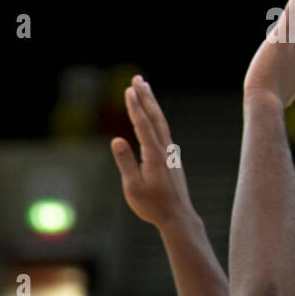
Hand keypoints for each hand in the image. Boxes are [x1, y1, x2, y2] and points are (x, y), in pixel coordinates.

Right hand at [111, 75, 192, 230]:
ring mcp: (170, 153)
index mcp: (153, 155)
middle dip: (145, 97)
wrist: (177, 216)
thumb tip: (116, 140)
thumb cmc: (153, 206)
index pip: (142, 125)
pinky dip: (157, 118)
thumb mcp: (133, 188)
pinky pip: (163, 131)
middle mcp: (164, 149)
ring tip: (145, 89)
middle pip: (155, 117)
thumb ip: (125, 162)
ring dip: (152, 104)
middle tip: (137, 78)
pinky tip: (153, 116)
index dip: (135, 107)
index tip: (128, 90)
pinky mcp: (172, 158)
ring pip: (161, 122)